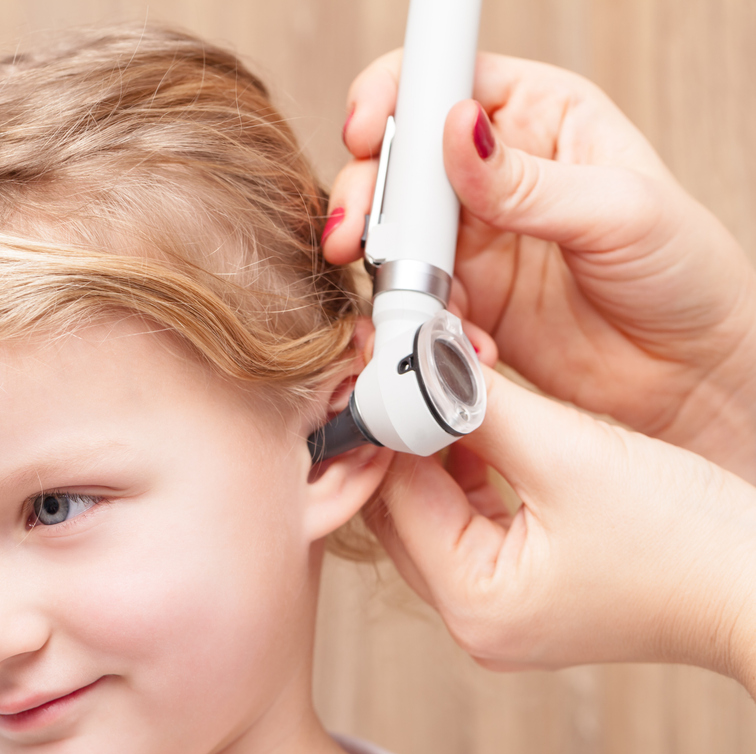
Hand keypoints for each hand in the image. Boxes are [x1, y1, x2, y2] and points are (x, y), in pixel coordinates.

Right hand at [326, 51, 755, 481]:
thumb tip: (456, 132)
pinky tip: (447, 334)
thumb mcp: (618, 210)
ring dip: (383, 262)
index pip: (448, 81)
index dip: (397, 96)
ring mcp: (474, 238)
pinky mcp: (465, 299)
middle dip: (370, 192)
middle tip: (360, 231)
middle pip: (400, 158)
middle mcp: (496, 172)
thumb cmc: (684, 273)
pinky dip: (415, 318)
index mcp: (541, 116)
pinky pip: (413, 299)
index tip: (368, 130)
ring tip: (403, 292)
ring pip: (395, 232)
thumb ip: (527, 180)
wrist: (692, 375)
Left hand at [364, 366, 755, 696]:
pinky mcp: (524, 595)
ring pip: (434, 513)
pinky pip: (471, 525)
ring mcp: (499, 612)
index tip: (390, 361)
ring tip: (449, 390)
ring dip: (438, 452)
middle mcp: (474, 621)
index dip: (389, 421)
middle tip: (411, 370)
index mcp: (474, 603)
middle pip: (403, 510)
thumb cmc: (688, 534)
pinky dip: (470, 476)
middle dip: (406, 436)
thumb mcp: (571, 454)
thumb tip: (416, 365)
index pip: (395, 495)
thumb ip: (480, 408)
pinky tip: (483, 430)